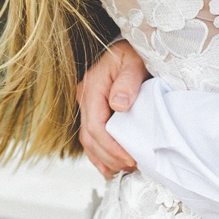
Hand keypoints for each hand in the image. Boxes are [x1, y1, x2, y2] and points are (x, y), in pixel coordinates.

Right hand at [76, 40, 147, 176]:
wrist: (130, 48)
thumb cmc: (135, 54)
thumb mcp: (134, 63)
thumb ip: (127, 82)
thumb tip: (118, 104)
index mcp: (92, 86)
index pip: (95, 125)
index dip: (111, 147)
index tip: (130, 158)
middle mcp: (84, 96)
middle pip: (89, 136)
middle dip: (109, 157)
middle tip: (131, 167)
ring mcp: (86, 104)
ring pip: (87, 139)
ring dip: (103, 158)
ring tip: (123, 170)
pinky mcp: (92, 110)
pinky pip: (90, 137)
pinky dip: (98, 154)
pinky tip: (110, 167)